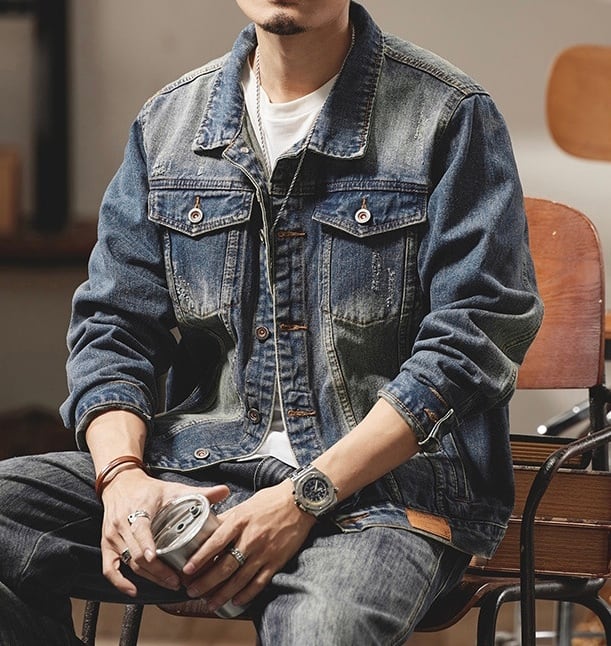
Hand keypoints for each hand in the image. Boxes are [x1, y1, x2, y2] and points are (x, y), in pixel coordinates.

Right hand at [99, 467, 228, 596]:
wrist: (121, 484)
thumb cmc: (150, 489)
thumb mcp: (173, 488)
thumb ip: (199, 492)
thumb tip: (225, 491)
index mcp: (139, 509)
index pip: (140, 529)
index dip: (146, 545)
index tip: (156, 558)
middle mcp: (122, 524)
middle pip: (136, 554)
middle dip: (157, 570)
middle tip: (177, 580)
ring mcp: (112, 536)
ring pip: (128, 563)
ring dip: (148, 577)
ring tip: (169, 583)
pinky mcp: (107, 545)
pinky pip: (109, 569)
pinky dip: (120, 582)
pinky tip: (134, 591)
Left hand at [181, 478, 315, 612]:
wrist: (299, 502)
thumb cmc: (271, 501)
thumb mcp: (245, 505)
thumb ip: (227, 519)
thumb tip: (207, 529)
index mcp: (240, 520)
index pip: (215, 543)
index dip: (199, 558)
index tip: (186, 570)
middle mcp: (250, 538)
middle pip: (224, 566)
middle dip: (205, 582)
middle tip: (192, 591)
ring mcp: (264, 552)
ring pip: (239, 579)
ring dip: (222, 594)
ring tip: (210, 602)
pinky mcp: (276, 561)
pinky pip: (259, 583)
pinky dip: (246, 594)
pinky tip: (235, 601)